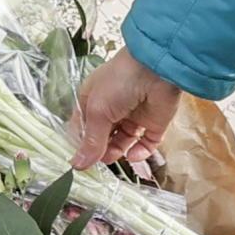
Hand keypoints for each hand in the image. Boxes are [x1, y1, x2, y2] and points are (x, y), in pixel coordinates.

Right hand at [71, 50, 181, 168]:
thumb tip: (77, 165)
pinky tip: (133, 155)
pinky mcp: (153, 123)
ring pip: (122, 142)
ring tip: (115, 156)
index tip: (80, 161)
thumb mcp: (98, 111)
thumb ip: (91, 141)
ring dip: (117, 152)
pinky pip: (145, 143)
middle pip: (102, 137)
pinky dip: (140, 152)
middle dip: (100, 150)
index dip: (81, 144)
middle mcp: (112, 109)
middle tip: (100, 160)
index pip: (83, 127)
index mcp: (92, 101)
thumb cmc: (119, 82)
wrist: (156, 69)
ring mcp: (133, 116)